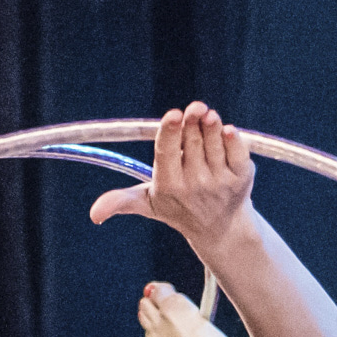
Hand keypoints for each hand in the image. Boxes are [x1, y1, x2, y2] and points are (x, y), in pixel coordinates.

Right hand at [88, 104, 256, 249]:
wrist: (219, 228)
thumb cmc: (178, 207)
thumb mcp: (148, 203)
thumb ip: (122, 201)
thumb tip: (93, 215)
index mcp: (168, 185)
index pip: (168, 154)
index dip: (171, 133)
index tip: (174, 114)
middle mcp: (195, 185)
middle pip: (192, 143)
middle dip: (193, 122)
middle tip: (195, 108)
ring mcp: (220, 182)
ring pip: (215, 144)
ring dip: (212, 126)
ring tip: (208, 115)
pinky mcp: (242, 178)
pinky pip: (238, 153)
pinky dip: (234, 140)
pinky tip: (227, 130)